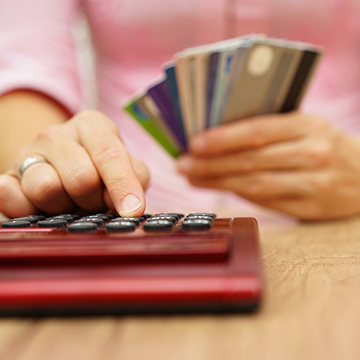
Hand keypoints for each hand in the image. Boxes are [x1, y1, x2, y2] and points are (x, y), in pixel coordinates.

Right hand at [0, 110, 148, 217]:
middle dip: (94, 201)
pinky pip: (9, 195)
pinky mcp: (7, 176)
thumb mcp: (128, 168)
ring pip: (46, 188)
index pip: (109, 154)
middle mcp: (57, 134)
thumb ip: (135, 179)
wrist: (62, 171)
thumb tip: (129, 202)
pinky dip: (26, 209)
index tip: (133, 211)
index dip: (122, 185)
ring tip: (71, 204)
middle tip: (95, 203)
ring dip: (65, 207)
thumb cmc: (102, 171)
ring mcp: (28, 153)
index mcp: (92, 126)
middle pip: (81, 178)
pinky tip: (40, 209)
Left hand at [177, 112, 359, 219]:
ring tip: (193, 178)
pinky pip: (267, 203)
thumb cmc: (325, 146)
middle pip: (251, 160)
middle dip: (211, 163)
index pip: (257, 130)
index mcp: (307, 125)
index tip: (193, 143)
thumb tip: (218, 139)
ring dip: (218, 182)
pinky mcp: (311, 207)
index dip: (222, 138)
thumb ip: (268, 130)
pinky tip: (220, 190)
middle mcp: (313, 152)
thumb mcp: (304, 127)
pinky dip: (239, 196)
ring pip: (255, 184)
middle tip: (183, 165)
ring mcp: (314, 183)